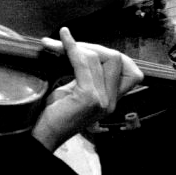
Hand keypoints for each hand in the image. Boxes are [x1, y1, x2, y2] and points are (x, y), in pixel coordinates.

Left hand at [29, 28, 142, 151]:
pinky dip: (72, 47)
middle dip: (93, 47)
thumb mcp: (78, 92)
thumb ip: (89, 75)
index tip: (94, 50)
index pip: (131, 72)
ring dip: (79, 47)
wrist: (44, 135)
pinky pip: (82, 63)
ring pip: (98, 58)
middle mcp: (111, 102)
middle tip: (71, 45)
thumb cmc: (56, 114)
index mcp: (112, 101)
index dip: (114, 56)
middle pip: (115, 59)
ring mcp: (101, 100)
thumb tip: (89, 49)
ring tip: (61, 44)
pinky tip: (63, 39)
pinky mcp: (88, 96)